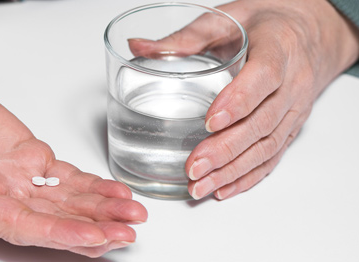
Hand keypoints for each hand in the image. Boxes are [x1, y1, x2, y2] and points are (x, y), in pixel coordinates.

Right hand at [0, 63, 147, 256]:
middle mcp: (1, 196)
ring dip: (102, 210)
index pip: (21, 226)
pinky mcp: (33, 160)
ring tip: (133, 213)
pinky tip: (117, 191)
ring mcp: (20, 180)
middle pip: (54, 220)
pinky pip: (68, 179)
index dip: (58, 233)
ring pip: (67, 202)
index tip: (94, 236)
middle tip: (127, 230)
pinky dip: (94, 186)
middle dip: (93, 227)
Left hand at [129, 0, 358, 199]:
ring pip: (267, 146)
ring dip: (234, 170)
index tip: (210, 122)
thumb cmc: (267, 23)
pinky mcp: (291, 127)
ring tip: (201, 185)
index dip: (239, 101)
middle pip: (262, 121)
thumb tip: (140, 46)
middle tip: (194, 166)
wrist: (310, 33)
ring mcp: (295, 108)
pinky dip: (249, 176)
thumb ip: (186, 37)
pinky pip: (274, 156)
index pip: (264, 77)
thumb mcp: (227, 19)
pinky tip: (225, 188)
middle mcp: (294, 81)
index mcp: (279, 47)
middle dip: (226, 148)